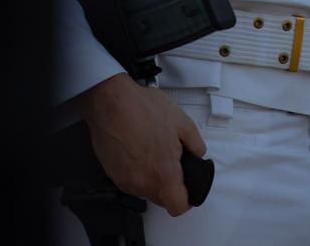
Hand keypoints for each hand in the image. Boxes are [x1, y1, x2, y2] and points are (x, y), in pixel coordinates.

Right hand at [76, 75, 207, 216]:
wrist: (111, 102)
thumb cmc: (143, 110)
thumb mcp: (182, 122)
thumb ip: (196, 145)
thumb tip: (198, 155)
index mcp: (163, 174)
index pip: (178, 206)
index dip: (187, 199)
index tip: (187, 188)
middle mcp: (142, 183)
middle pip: (162, 199)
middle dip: (169, 185)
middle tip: (170, 161)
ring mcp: (125, 180)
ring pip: (145, 190)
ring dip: (151, 177)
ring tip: (151, 150)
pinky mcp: (112, 173)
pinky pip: (130, 180)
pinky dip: (136, 171)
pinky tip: (136, 149)